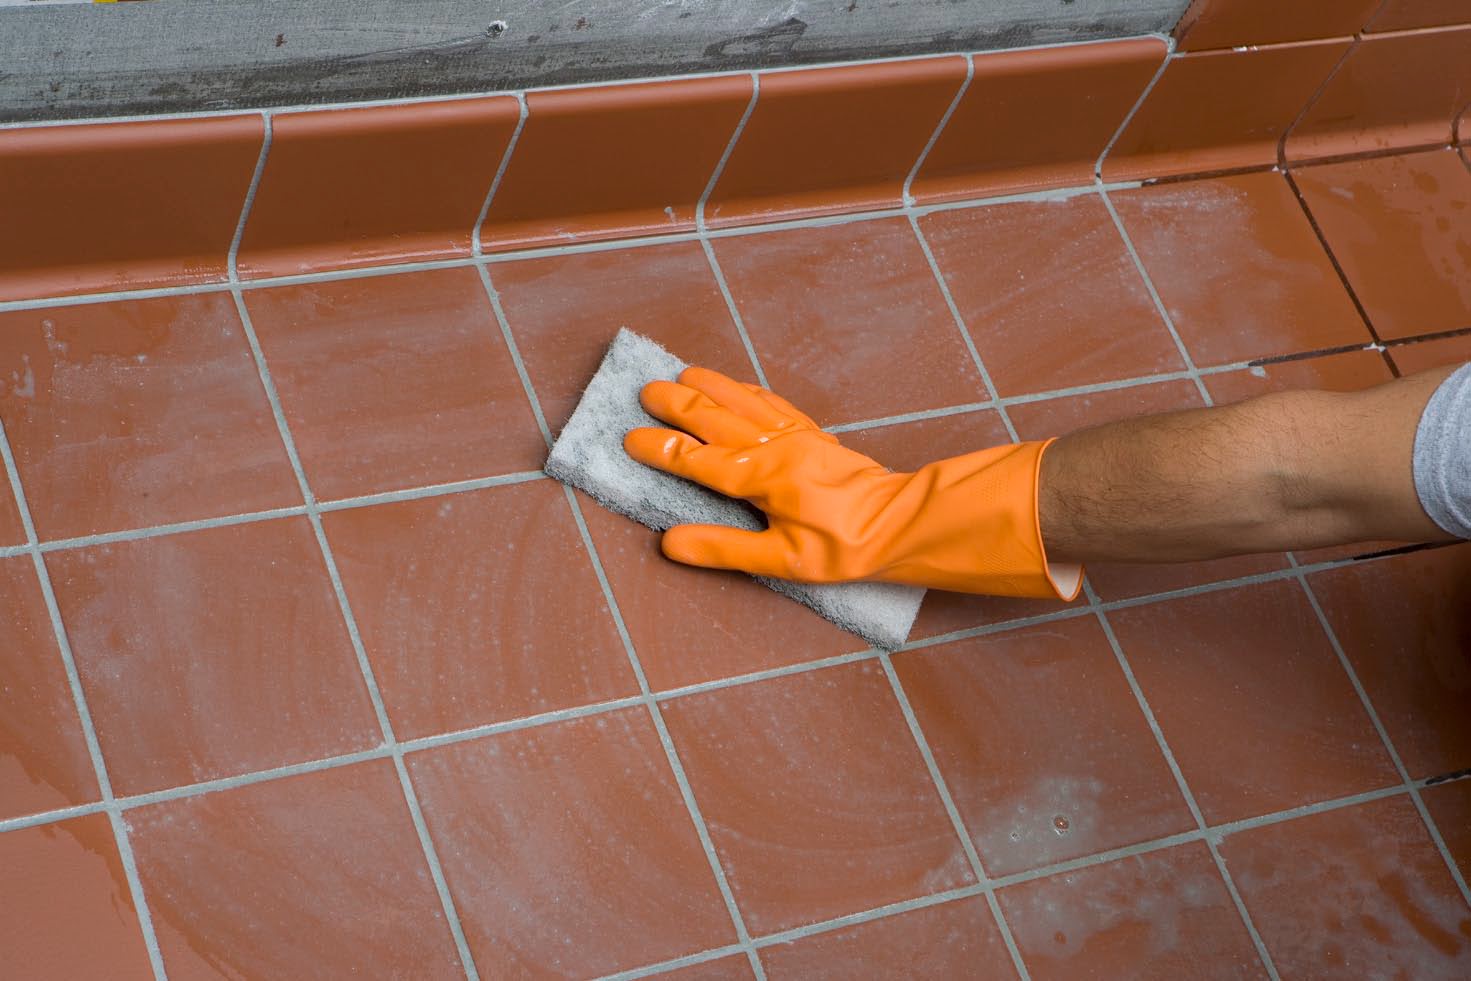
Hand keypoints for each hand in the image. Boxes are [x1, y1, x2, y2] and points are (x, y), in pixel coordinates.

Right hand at [624, 366, 1081, 598]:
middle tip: (645, 391)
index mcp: (761, 477)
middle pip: (715, 418)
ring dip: (710, 386)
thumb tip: (670, 542)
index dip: (662, 449)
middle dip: (677, 404)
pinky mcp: (813, 436)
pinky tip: (737, 387)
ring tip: (682, 372)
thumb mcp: (781, 560)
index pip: (697, 460)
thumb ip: (724, 548)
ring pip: (743, 402)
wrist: (899, 523)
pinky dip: (746, 391)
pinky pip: (772, 404)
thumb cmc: (842, 547)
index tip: (630, 438)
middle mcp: (774, 448)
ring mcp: (795, 437)